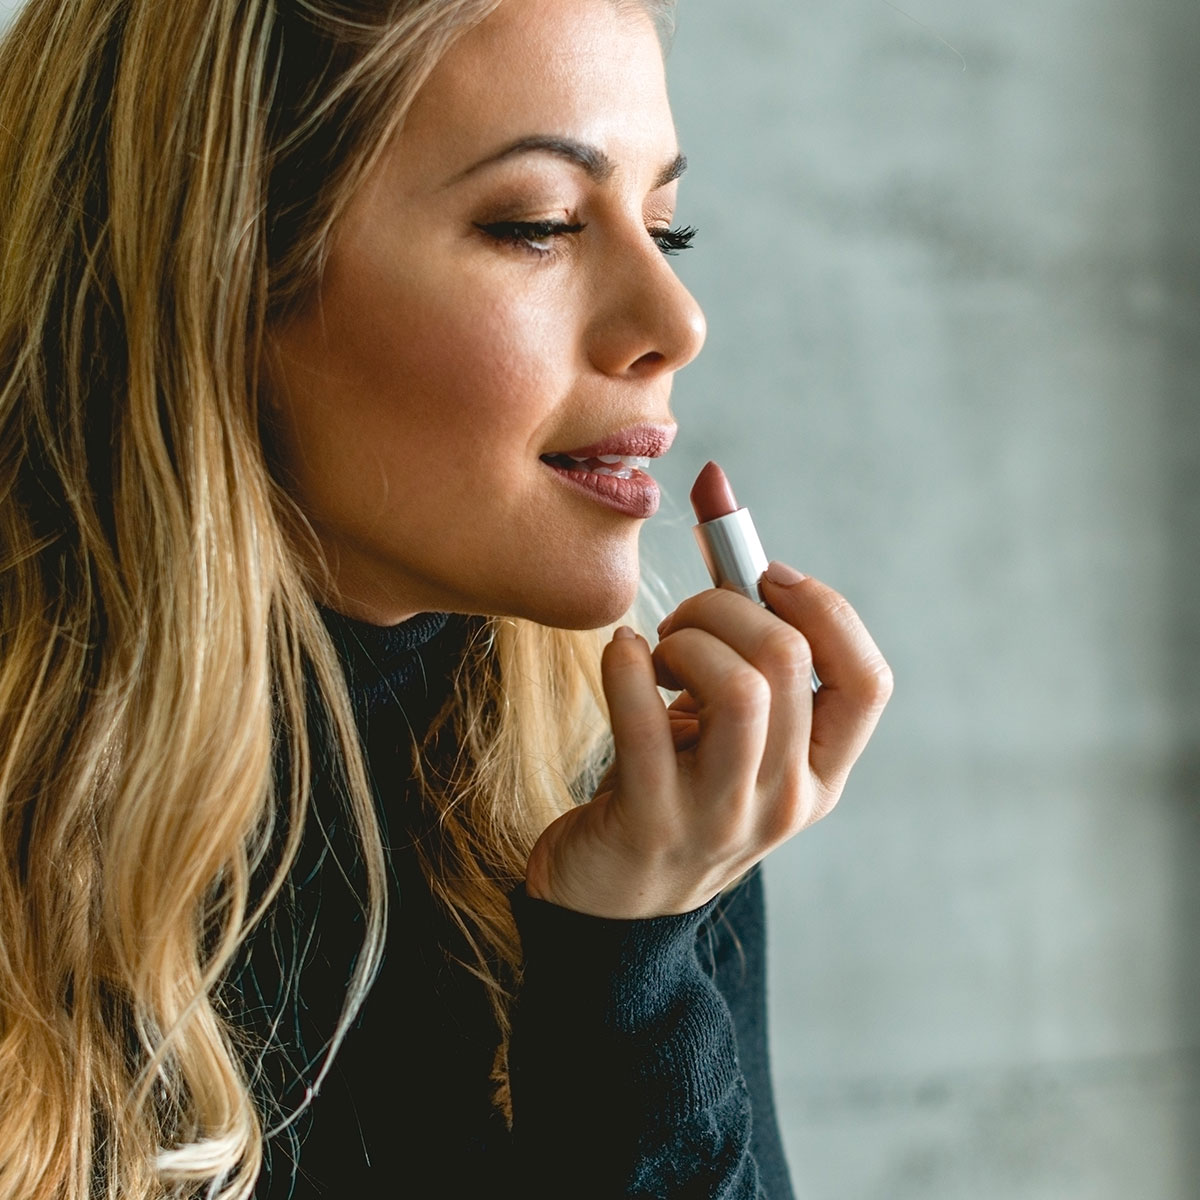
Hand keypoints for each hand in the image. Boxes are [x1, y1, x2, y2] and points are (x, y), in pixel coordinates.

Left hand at [523, 562, 892, 918]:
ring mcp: (723, 818)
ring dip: (690, 640)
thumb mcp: (728, 723)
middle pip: (792, 664)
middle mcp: (786, 799)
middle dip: (728, 607)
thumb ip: (739, 627)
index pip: (868, 682)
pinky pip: (645, 723)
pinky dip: (626, 665)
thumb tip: (716, 491)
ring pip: (743, 691)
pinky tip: (618, 655)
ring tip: (658, 652)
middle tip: (685, 620)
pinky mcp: (652, 824)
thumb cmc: (673, 781)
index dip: (825, 609)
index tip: (767, 574)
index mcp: (820, 772)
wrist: (611, 897)